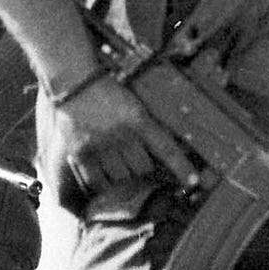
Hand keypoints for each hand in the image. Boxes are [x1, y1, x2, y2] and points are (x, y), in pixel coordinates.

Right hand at [40, 70, 197, 208]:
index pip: (166, 148)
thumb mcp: (133, 105)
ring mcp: (99, 145)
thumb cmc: (108, 93)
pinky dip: (104, 186)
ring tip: (123, 175)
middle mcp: (120, 134)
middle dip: (147, 173)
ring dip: (125, 180)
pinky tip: (107, 184)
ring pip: (121, 178)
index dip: (181, 167)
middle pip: (143, 169)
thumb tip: (162, 154)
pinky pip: (96, 181)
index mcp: (137, 118)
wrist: (75, 83)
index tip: (193, 182)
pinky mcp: (80, 153)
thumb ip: (146, 127)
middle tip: (144, 173)